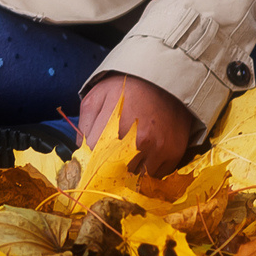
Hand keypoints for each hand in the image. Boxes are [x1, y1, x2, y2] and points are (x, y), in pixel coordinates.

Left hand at [76, 72, 196, 174]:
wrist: (165, 78)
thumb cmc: (126, 87)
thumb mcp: (97, 96)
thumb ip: (84, 125)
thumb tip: (80, 151)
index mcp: (113, 128)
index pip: (94, 161)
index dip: (90, 161)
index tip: (91, 160)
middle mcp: (137, 143)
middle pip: (116, 174)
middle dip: (110, 169)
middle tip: (111, 156)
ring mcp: (158, 150)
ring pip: (137, 178)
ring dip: (131, 169)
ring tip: (131, 150)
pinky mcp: (174, 154)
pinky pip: (157, 175)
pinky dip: (150, 168)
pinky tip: (148, 151)